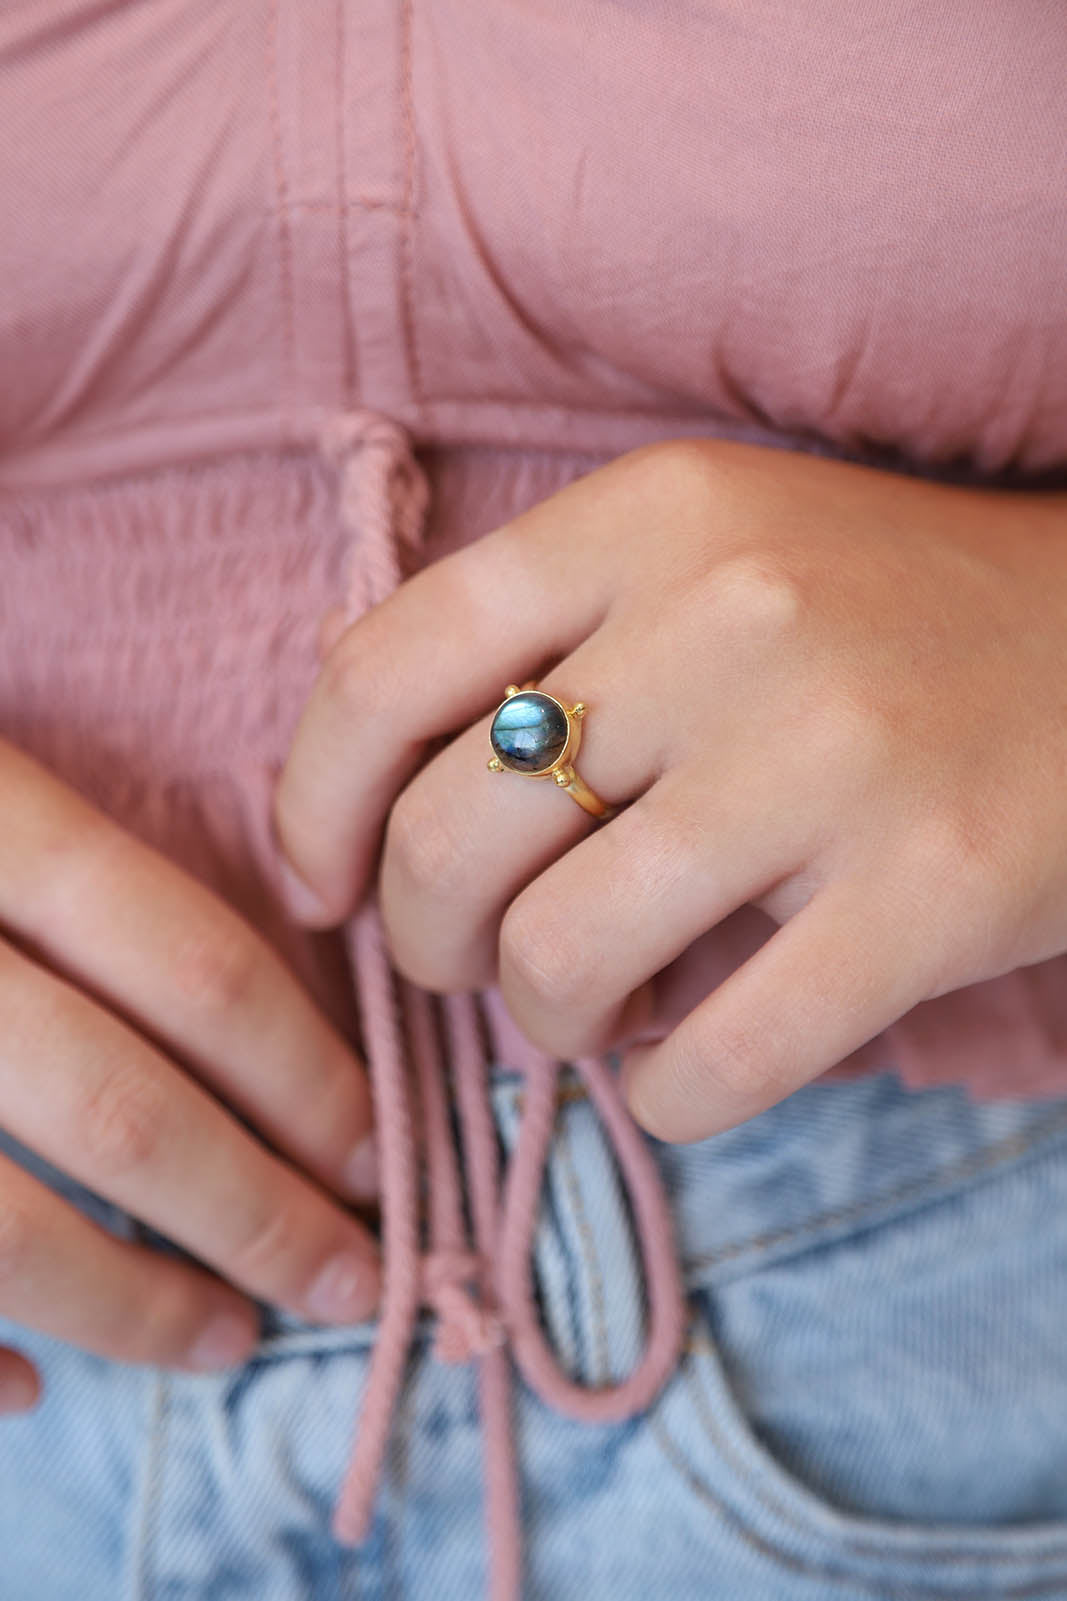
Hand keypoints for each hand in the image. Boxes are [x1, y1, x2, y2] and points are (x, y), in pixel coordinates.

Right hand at [0, 739, 379, 1413]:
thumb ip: (83, 874)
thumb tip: (266, 1014)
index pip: (191, 965)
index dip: (305, 1078)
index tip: (378, 1156)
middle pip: (119, 1114)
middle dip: (256, 1216)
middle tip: (348, 1281)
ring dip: (127, 1305)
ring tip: (225, 1341)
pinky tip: (20, 1394)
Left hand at [272, 438, 1066, 1143]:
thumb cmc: (886, 620)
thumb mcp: (708, 554)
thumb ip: (540, 629)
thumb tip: (347, 744)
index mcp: (649, 518)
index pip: (383, 669)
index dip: (313, 806)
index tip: (325, 888)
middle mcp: (727, 616)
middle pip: (451, 840)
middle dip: (428, 945)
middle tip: (476, 968)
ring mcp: (832, 754)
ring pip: (559, 960)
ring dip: (547, 1025)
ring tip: (595, 1010)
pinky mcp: (932, 892)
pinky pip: (711, 1061)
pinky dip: (663, 1098)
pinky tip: (684, 1072)